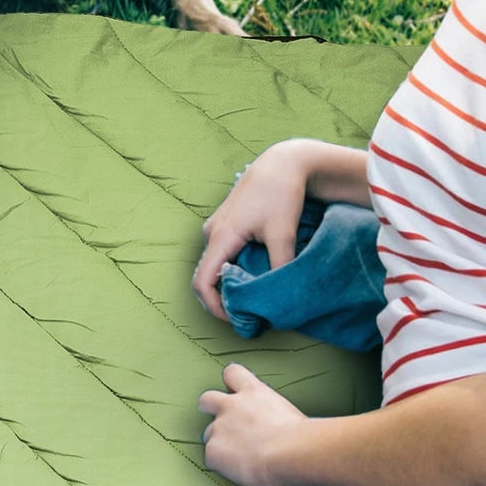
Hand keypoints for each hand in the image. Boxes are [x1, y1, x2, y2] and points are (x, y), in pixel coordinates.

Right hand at [191, 140, 311, 319]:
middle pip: (206, 276)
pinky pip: (223, 255)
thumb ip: (279, 267)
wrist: (282, 163)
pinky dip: (234, 271)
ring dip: (230, 285)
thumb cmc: (280, 194)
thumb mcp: (283, 234)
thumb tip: (282, 299)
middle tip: (250, 316)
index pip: (203, 282)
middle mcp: (212, 232)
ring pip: (215, 265)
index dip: (215, 308)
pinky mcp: (228, 224)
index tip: (238, 321)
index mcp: (220, 236)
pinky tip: (256, 276)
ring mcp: (218, 227)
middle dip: (223, 300)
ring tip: (255, 298)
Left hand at [198, 363, 306, 485]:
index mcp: (253, 392)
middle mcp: (230, 405)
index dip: (232, 384)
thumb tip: (282, 429)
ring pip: (208, 433)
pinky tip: (239, 472)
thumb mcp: (290, 413)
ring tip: (239, 458)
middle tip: (227, 427)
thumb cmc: (302, 436)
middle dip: (211, 410)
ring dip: (220, 442)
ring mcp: (219, 427)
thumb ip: (275, 414)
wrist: (291, 452)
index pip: (232, 373)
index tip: (238, 395)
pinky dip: (222, 466)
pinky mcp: (213, 451)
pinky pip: (212, 459)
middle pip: (207, 399)